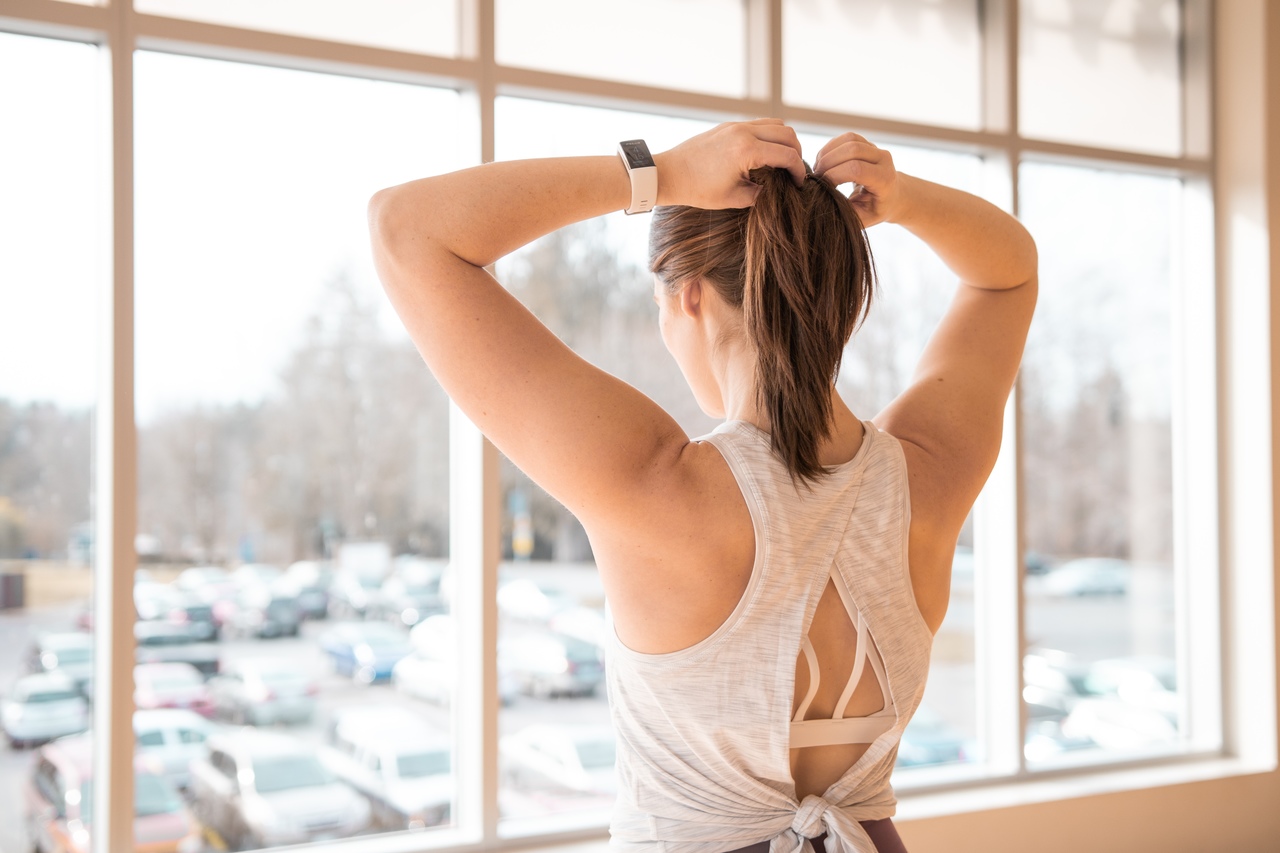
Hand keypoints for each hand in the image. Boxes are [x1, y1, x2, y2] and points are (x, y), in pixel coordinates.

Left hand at [654, 119, 806, 208]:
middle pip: (787, 133)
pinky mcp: (728, 125)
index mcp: (746, 150)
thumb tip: (778, 189)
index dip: (798, 171)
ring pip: (775, 123)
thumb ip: (761, 192)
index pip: (787, 155)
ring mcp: (735, 125)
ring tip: (781, 162)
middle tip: (793, 172)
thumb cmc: (697, 189)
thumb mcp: (734, 198)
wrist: (668, 174)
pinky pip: (759, 124)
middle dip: (796, 152)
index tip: (799, 184)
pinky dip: (769, 136)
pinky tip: (764, 154)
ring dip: (784, 141)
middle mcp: (743, 131)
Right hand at [813, 132, 902, 226]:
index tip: (823, 186)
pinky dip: (830, 148)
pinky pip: (846, 138)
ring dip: (828, 152)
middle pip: (852, 149)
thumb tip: (823, 203)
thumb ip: (845, 211)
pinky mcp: (867, 143)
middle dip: (828, 162)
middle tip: (817, 177)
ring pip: (849, 139)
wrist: (892, 196)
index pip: (856, 169)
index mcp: (884, 179)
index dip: (834, 175)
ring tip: (819, 169)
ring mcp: (876, 148)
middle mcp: (883, 159)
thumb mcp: (862, 219)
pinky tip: (824, 162)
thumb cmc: (875, 210)